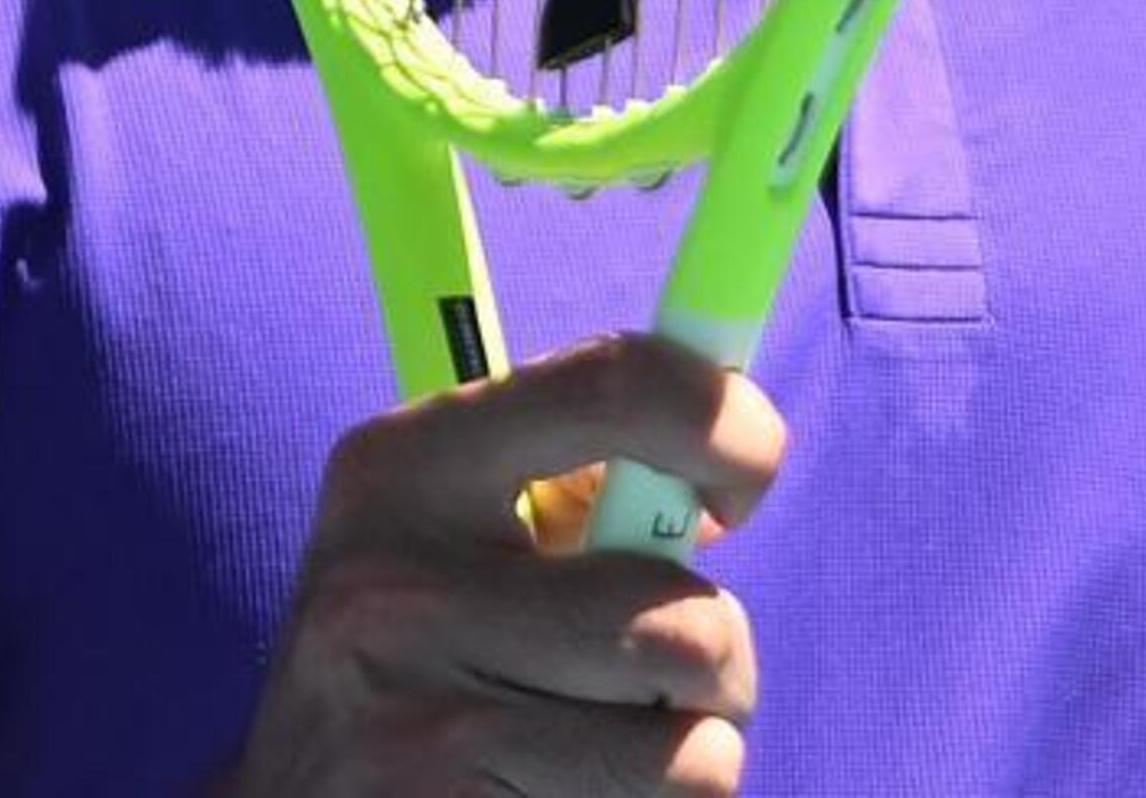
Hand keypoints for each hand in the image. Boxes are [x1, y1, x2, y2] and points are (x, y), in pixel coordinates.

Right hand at [218, 332, 785, 795]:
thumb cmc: (418, 655)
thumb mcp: (451, 533)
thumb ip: (575, 479)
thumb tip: (730, 445)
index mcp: (405, 466)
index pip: (613, 388)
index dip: (725, 423)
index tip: (748, 477)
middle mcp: (397, 589)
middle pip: (682, 618)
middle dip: (720, 658)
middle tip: (671, 673)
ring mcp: (421, 730)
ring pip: (691, 754)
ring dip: (693, 757)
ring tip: (618, 747)